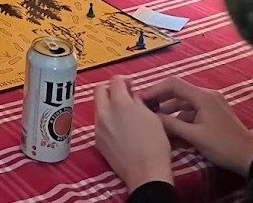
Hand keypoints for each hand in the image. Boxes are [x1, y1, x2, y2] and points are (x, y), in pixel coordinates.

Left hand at [95, 76, 174, 192]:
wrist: (145, 173)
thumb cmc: (155, 145)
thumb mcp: (152, 118)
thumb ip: (138, 103)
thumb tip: (131, 97)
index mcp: (120, 103)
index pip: (115, 81)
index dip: (124, 80)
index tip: (130, 85)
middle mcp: (105, 112)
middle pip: (99, 90)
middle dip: (110, 89)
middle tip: (122, 96)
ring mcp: (98, 127)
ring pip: (98, 107)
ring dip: (108, 105)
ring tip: (122, 114)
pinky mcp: (97, 140)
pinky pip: (99, 123)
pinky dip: (107, 121)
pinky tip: (119, 130)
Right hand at [140, 77, 252, 175]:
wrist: (249, 157)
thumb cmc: (222, 146)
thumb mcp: (194, 136)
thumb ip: (171, 124)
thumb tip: (151, 117)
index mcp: (202, 96)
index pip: (173, 84)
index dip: (155, 89)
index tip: (141, 100)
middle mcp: (207, 95)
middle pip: (178, 91)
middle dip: (161, 100)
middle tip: (145, 109)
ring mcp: (212, 103)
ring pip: (185, 102)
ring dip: (171, 110)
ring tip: (156, 120)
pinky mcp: (215, 113)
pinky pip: (193, 110)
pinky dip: (181, 116)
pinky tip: (173, 127)